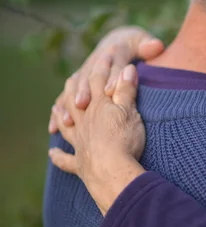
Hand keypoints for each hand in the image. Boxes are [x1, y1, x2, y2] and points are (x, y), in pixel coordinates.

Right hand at [48, 26, 163, 132]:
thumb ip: (148, 46)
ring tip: (68, 120)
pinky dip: (59, 112)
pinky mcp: (79, 84)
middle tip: (83, 105)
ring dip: (69, 104)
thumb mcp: (141, 41)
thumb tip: (157, 46)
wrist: (117, 39)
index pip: (114, 65)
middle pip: (89, 79)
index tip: (110, 91)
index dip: (112, 77)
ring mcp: (85, 73)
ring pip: (74, 90)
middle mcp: (95, 63)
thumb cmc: (134, 43)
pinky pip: (65, 98)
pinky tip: (54, 128)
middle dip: (85, 92)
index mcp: (114, 52)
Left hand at [49, 55, 146, 214]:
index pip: (99, 81)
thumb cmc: (124, 140)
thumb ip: (126, 90)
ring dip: (61, 115)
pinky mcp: (80, 162)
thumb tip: (127, 68)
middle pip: (75, 99)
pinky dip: (59, 156)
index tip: (107, 55)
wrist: (113, 172)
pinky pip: (66, 159)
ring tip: (57, 109)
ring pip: (66, 124)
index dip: (103, 66)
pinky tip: (53, 153)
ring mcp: (80, 142)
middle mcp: (84, 121)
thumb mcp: (130, 111)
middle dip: (76, 87)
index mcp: (99, 106)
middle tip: (74, 78)